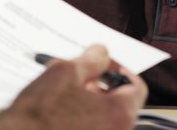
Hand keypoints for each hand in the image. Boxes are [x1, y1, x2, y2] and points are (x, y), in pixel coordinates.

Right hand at [7, 45, 146, 129]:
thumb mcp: (65, 71)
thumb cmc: (39, 113)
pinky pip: (91, 127)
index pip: (136, 87)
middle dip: (100, 84)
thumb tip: (101, 53)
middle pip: (119, 103)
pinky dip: (80, 116)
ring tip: (63, 90)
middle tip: (79, 74)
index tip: (103, 64)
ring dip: (88, 100)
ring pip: (103, 116)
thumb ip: (91, 59)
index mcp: (119, 114)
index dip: (119, 70)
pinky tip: (58, 108)